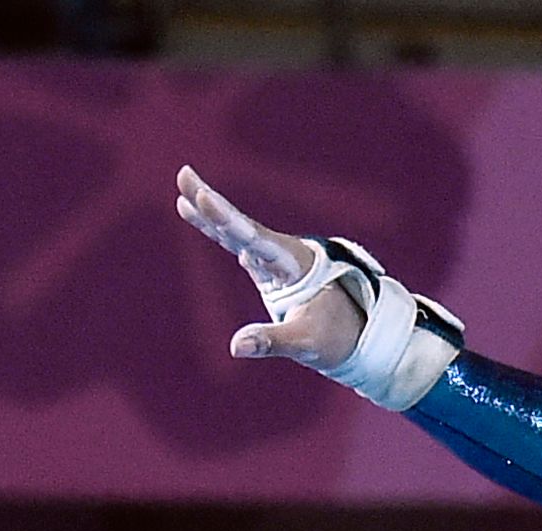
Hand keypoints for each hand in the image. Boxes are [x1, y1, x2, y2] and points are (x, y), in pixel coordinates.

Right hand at [173, 166, 366, 370]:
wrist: (359, 332)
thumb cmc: (337, 338)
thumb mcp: (307, 344)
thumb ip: (272, 341)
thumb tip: (236, 347)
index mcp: (293, 264)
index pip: (254, 238)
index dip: (228, 219)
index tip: (206, 198)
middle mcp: (280, 254)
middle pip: (240, 224)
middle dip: (211, 202)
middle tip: (184, 173)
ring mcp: (271, 258)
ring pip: (234, 229)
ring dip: (208, 210)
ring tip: (182, 185)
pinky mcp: (264, 267)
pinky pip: (233, 241)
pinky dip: (213, 227)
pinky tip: (190, 210)